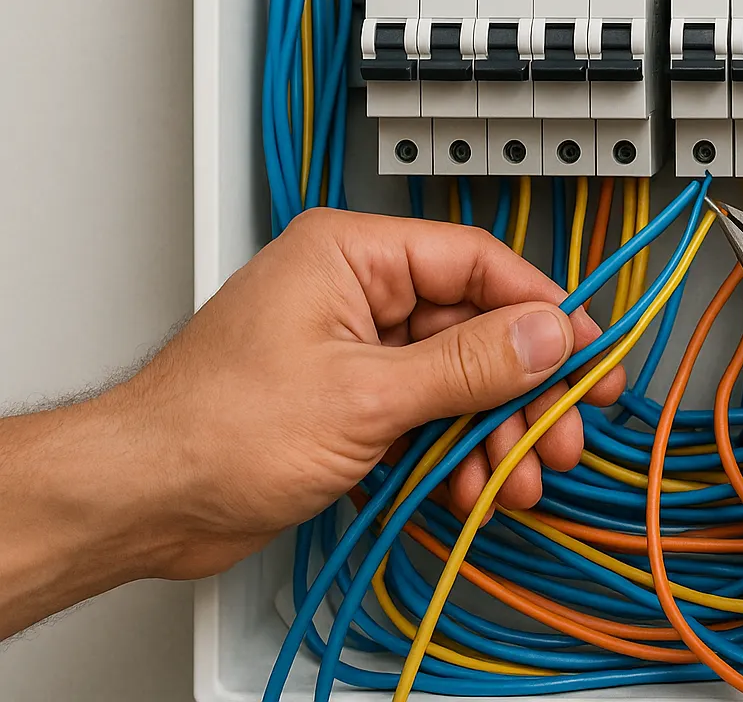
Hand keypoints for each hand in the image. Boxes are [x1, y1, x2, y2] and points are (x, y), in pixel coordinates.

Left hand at [0, 209, 613, 637]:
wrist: (142, 501)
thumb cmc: (213, 428)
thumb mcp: (366, 396)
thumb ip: (468, 365)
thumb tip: (545, 335)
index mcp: (352, 256)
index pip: (475, 261)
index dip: (539, 307)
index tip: (587, 350)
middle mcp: (355, 294)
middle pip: (473, 327)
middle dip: (521, 389)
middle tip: (562, 432)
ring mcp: (352, 352)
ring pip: (455, 381)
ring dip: (493, 433)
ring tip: (518, 478)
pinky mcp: (349, 404)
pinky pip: (426, 417)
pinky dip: (454, 453)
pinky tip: (470, 487)